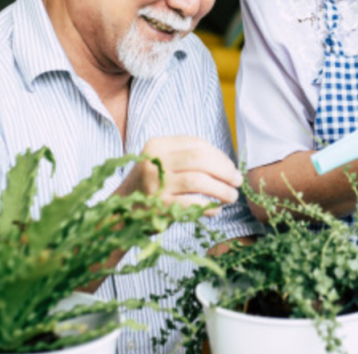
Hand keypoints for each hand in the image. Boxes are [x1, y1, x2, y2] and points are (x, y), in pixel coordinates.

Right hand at [121, 136, 242, 216]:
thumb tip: (228, 165)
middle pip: (200, 159)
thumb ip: (187, 159)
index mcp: (157, 145)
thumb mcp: (162, 164)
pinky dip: (209, 206)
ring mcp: (155, 183)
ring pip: (199, 181)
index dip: (219, 156)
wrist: (119, 213)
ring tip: (231, 196)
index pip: (196, 144)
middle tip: (237, 181)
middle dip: (224, 170)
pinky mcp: (159, 205)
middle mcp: (154, 160)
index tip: (231, 167)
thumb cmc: (149, 187)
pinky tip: (215, 210)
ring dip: (221, 189)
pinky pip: (193, 203)